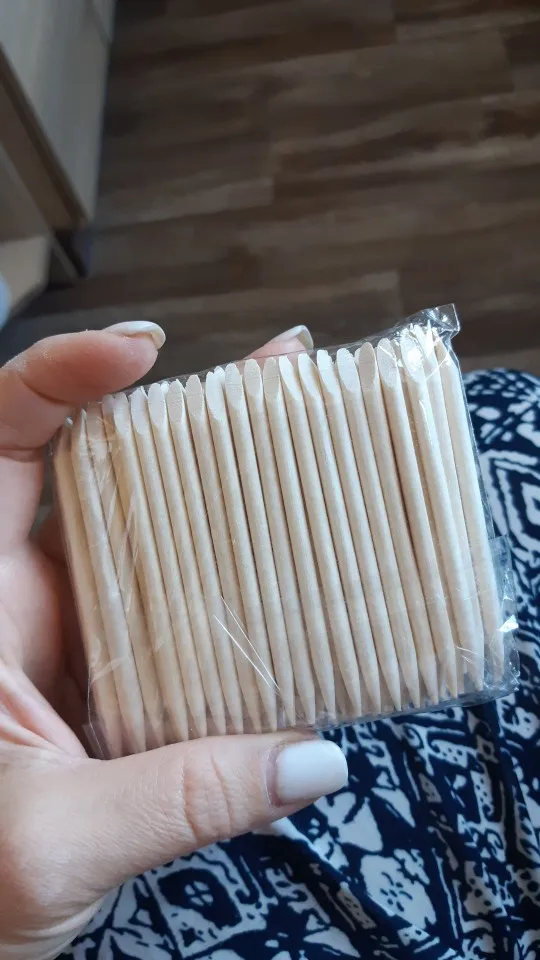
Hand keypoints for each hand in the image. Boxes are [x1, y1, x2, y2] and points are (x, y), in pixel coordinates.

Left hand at [0, 322, 346, 959]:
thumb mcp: (53, 843)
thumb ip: (179, 799)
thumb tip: (309, 762)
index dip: (57, 377)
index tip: (140, 352)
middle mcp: (27, 598)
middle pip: (102, 470)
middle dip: (187, 414)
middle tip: (276, 377)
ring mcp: (79, 633)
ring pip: (152, 533)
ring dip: (224, 489)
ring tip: (304, 441)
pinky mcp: (117, 672)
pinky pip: (184, 608)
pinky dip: (237, 584)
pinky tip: (298, 569)